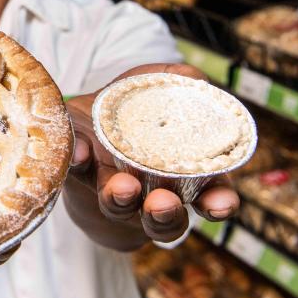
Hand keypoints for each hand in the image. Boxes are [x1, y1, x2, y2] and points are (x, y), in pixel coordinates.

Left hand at [64, 63, 240, 248]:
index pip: (209, 198)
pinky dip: (78, 162)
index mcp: (182, 176)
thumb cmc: (135, 109)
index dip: (219, 203)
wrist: (88, 125)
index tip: (221, 203)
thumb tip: (194, 78)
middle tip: (163, 202)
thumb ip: (178, 81)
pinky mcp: (78, 171)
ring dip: (121, 199)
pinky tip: (80, 152)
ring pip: (119, 208)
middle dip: (164, 214)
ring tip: (123, 187)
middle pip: (163, 218)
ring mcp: (112, 190)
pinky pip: (75, 171)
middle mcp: (149, 193)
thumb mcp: (159, 90)